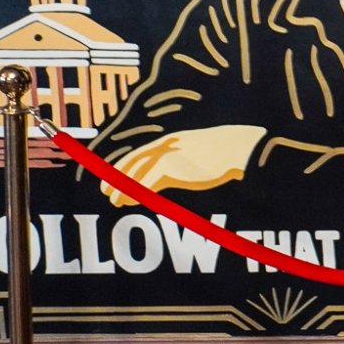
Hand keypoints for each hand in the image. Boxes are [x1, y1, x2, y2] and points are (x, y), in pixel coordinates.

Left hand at [101, 125, 267, 206]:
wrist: (237, 150)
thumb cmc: (223, 154)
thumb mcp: (197, 154)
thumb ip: (181, 162)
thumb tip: (172, 176)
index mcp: (170, 142)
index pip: (139, 154)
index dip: (123, 166)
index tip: (114, 178)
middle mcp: (164, 147)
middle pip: (131, 162)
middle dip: (115, 177)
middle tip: (106, 191)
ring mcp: (166, 157)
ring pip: (134, 174)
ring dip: (122, 189)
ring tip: (116, 201)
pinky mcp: (171, 169)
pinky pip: (145, 184)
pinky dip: (135, 193)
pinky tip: (131, 201)